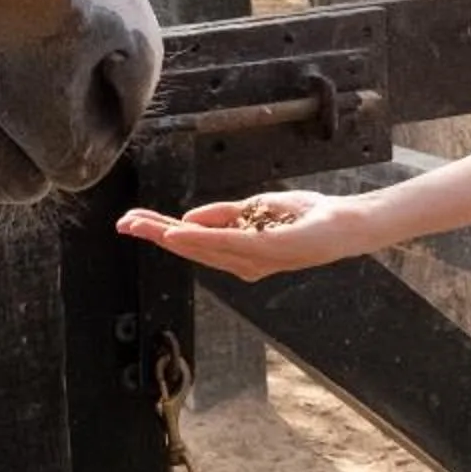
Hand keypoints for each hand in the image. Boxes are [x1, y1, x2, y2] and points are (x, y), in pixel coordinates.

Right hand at [115, 192, 380, 279]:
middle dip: (155, 235)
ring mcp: (255, 260)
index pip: (193, 241)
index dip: (161, 231)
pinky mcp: (268, 251)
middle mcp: (243, 264)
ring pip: (202, 247)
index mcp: (239, 254)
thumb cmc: (309, 217)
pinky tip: (179, 232)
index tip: (132, 221)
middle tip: (123, 224)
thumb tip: (188, 218)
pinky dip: (202, 238)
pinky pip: (228, 244)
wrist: (347, 224)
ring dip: (169, 235)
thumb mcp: (259, 207)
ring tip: (140, 225)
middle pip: (190, 248)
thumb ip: (225, 214)